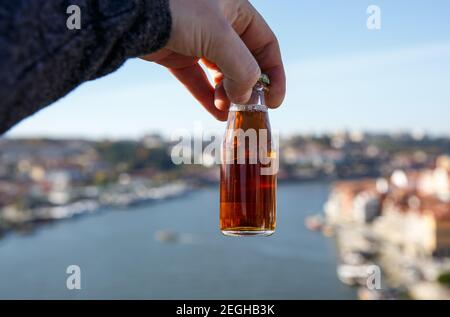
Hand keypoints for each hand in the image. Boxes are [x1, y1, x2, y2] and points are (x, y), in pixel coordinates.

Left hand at [141, 0, 284, 120]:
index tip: (274, 101)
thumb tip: (248, 96)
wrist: (130, 13)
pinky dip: (206, 95)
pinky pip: (197, 79)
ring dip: (227, 94)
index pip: (266, 44)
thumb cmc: (178, 11)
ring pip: (220, 73)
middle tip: (247, 108)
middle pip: (244, 61)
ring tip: (227, 110)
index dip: (274, 73)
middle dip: (247, 87)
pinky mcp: (176, 54)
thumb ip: (242, 67)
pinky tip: (215, 113)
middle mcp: (219, 23)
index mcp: (236, 10)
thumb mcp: (219, 37)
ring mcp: (196, 40)